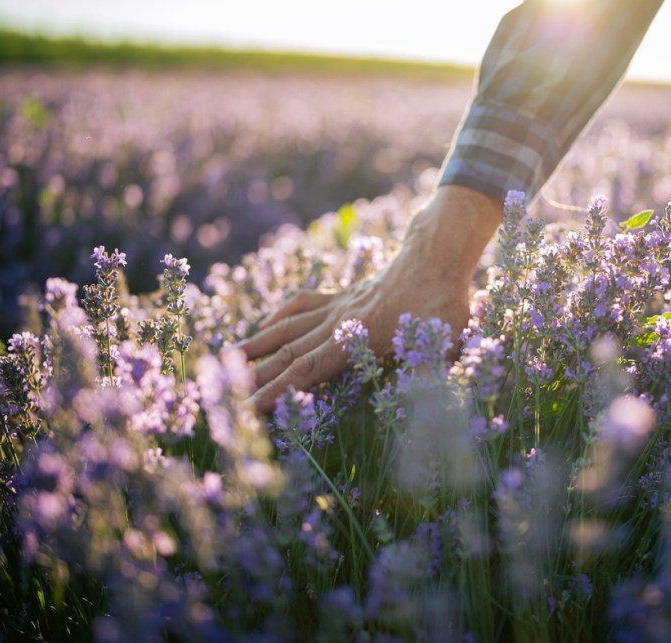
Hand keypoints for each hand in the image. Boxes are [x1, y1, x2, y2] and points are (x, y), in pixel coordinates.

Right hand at [236, 185, 503, 413]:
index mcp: (358, 336)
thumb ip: (429, 378)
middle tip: (225, 399)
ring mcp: (337, 305)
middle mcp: (338, 321)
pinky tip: (264, 326)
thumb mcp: (445, 344)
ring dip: (257, 345)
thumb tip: (427, 416)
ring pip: (288, 326)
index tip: (249, 408)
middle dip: (256, 378)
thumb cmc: (444, 303)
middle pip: (289, 352)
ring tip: (226, 361)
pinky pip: (302, 305)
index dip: (278, 391)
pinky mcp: (342, 295)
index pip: (308, 370)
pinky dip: (279, 316)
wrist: (437, 253)